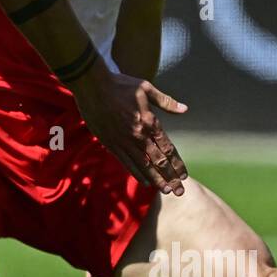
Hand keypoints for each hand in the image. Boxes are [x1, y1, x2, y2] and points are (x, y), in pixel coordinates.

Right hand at [70, 64, 187, 193]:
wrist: (92, 86)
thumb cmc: (120, 85)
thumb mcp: (146, 88)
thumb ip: (166, 102)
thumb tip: (185, 109)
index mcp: (148, 122)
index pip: (167, 149)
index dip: (177, 164)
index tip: (184, 176)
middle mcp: (137, 136)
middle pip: (158, 162)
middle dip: (170, 178)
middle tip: (179, 192)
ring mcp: (123, 141)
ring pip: (142, 166)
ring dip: (155, 179)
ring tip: (165, 191)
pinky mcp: (110, 143)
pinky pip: (126, 162)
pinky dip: (136, 173)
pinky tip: (144, 181)